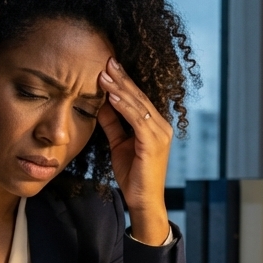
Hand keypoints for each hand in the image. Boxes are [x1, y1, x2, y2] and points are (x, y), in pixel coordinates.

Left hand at [97, 57, 171, 244]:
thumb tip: (101, 103)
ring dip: (120, 89)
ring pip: (138, 105)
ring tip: (104, 74)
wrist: (143, 201)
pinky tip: (112, 96)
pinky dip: (124, 107)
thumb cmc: (133, 174)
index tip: (107, 66)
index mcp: (155, 125)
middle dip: (122, 78)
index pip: (137, 98)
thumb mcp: (119, 144)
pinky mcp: (154, 143)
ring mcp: (160, 133)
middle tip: (106, 61)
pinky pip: (138, 120)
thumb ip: (113, 124)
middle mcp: (161, 126)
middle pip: (139, 97)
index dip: (123, 81)